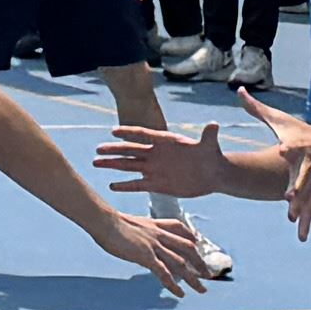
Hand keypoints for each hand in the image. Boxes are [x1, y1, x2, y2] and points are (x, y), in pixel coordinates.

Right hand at [96, 206, 213, 301]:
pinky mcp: (146, 256)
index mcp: (154, 225)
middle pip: (187, 248)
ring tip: (201, 289)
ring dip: (193, 278)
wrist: (104, 221)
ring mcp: (154, 246)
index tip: (198, 243)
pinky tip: (180, 294)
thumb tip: (134, 239)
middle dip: (199, 262)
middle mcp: (159, 235)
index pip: (179, 228)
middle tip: (207, 274)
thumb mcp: (128, 223)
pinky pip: (164, 273)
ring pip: (181, 263)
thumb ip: (136, 232)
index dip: (190, 236)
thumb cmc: (109, 222)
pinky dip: (174, 285)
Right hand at [100, 117, 236, 203]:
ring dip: (113, 165)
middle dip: (114, 150)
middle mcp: (156, 155)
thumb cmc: (211, 156)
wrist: (212, 174)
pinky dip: (125, 185)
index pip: (144, 135)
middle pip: (130, 150)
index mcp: (165, 142)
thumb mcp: (209, 145)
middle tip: (97, 149)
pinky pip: (137, 185)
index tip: (113, 132)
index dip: (129, 133)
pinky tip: (112, 185)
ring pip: (129, 166)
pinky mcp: (157, 184)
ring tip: (96, 163)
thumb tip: (214, 124)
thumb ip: (208, 135)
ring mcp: (154, 169)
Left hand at [238, 113, 310, 232]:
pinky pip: (309, 208)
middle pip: (301, 175)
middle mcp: (305, 166)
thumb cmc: (302, 132)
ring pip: (306, 195)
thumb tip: (238, 89)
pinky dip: (305, 222)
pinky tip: (301, 236)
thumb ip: (256, 108)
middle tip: (290, 194)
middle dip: (298, 184)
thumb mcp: (280, 120)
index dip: (288, 147)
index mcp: (296, 147)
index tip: (284, 149)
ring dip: (301, 207)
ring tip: (292, 218)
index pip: (291, 146)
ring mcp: (310, 181)